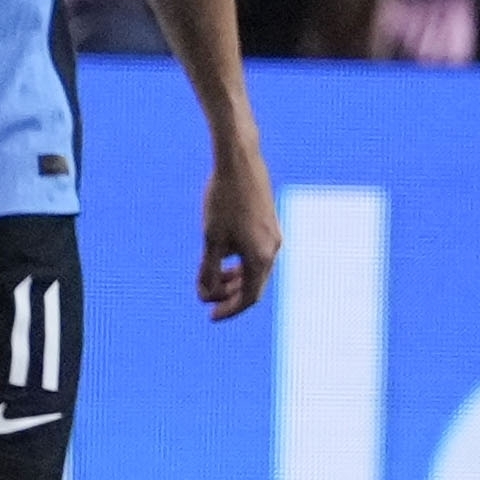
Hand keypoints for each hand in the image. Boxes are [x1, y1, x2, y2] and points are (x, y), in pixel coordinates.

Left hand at [197, 149, 280, 321]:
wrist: (240, 162)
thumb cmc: (222, 200)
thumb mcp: (211, 238)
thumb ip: (209, 269)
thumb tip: (205, 295)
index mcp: (260, 257)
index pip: (248, 297)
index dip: (229, 310)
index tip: (210, 316)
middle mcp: (273, 249)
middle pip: (254, 286)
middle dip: (230, 296)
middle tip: (208, 299)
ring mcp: (274, 236)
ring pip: (256, 269)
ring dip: (235, 279)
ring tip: (214, 280)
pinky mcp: (270, 224)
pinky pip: (258, 254)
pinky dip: (241, 263)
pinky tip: (224, 256)